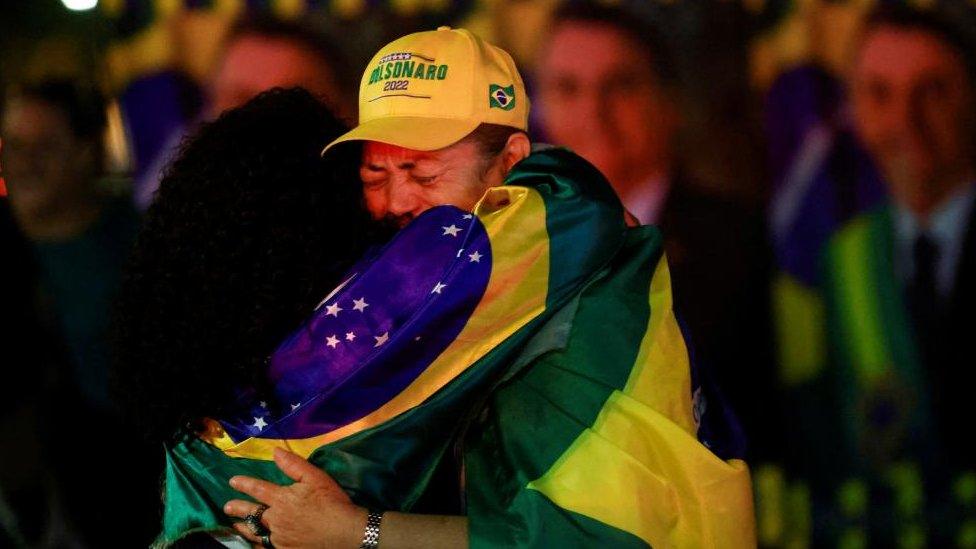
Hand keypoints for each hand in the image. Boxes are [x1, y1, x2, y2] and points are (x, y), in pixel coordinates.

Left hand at [224, 447, 366, 547]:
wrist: (345, 532)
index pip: (257, 489)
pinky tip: (254, 544)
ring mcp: (279, 538)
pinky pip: (265, 548)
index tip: (233, 481)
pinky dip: (257, 545)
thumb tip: (275, 451)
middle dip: (237, 508)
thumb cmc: (332, 502)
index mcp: (282, 499)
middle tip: (227, 507)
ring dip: (243, 528)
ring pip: (255, 533)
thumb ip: (293, 465)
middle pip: (251, 513)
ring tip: (235, 526)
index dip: (244, 484)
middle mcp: (275, 519)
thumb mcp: (316, 477)